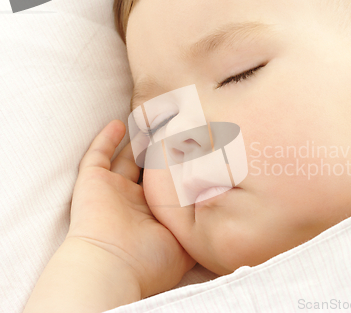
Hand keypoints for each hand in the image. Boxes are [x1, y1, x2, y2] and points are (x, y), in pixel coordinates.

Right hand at [67, 120, 194, 297]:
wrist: (112, 268)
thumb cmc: (152, 262)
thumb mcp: (185, 248)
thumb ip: (199, 230)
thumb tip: (219, 214)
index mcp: (155, 216)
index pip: (169, 186)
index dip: (179, 170)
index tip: (196, 151)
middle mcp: (134, 202)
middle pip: (149, 170)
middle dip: (161, 152)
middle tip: (175, 130)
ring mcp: (112, 191)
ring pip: (125, 159)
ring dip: (137, 141)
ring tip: (152, 122)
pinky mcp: (93, 182)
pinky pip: (97, 155)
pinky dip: (106, 138)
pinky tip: (118, 124)